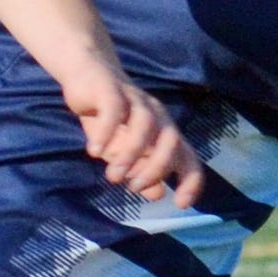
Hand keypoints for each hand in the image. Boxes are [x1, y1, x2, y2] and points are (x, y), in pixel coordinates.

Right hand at [62, 73, 203, 205]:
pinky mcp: (111, 90)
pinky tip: (94, 152)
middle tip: (133, 187)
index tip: (181, 204)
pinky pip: (113, 111)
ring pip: (145, 125)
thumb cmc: (109, 116)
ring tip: (113, 176)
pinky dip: (106, 132)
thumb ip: (141, 171)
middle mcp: (156, 115)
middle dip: (156, 169)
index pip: (188, 157)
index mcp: (164, 131)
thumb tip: (158, 194)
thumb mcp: (124, 150)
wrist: (86, 73)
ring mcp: (135, 101)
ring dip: (131, 154)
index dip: (191, 180)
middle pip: (171, 141)